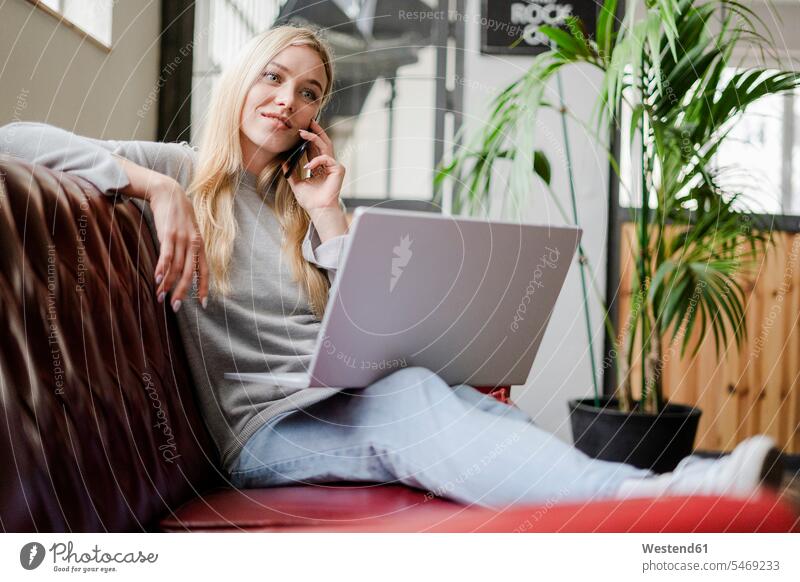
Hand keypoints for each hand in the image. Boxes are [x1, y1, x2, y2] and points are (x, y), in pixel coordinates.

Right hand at [148, 178, 208, 310]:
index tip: (203, 304)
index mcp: (200, 246)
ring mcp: (181, 239)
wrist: (169, 193)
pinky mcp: (168, 235)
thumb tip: (184, 268)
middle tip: (175, 307)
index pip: (205, 271)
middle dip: (182, 292)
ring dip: (167, 284)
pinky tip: (157, 279)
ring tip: (160, 297)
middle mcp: (193, 244)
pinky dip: (162, 269)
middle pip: (189, 274)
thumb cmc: (179, 216)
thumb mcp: (190, 232)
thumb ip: (189, 249)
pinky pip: (166, 256)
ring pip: (176, 268)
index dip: (204, 288)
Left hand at [281, 118, 344, 212]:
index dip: (308, 137)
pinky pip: (326, 158)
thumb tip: (283, 162)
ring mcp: (334, 166)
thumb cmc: (310, 201)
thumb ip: (291, 173)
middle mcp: (327, 164)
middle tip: (306, 121)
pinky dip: (315, 160)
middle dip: (315, 130)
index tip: (300, 129)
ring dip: (314, 137)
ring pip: (325, 145)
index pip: (314, 148)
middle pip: (323, 142)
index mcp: (319, 167)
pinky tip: (307, 166)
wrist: (318, 210)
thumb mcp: (296, 184)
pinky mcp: (338, 169)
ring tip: (302, 133)